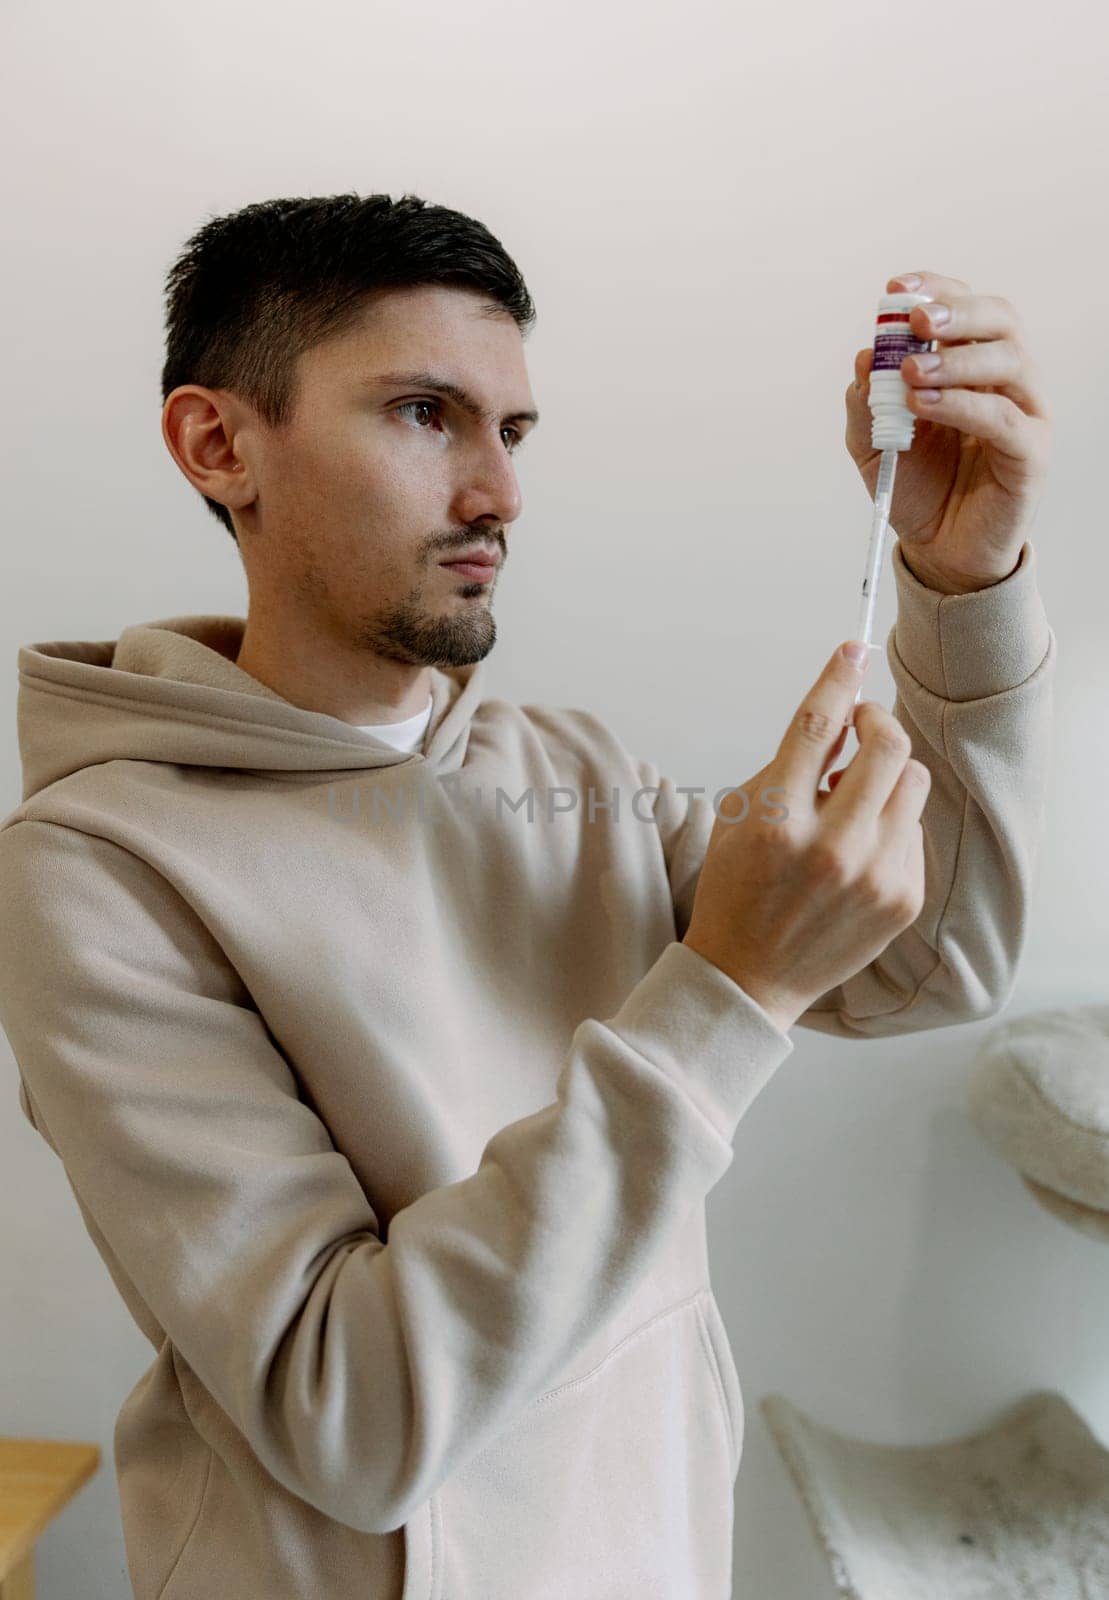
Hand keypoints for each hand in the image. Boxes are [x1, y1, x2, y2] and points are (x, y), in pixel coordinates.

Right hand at [681, 643, 929, 1033]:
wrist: (748, 977)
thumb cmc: (736, 890)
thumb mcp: (740, 816)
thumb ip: (788, 767)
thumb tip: (840, 721)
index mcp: (777, 821)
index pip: (816, 726)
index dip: (838, 678)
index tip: (852, 649)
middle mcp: (830, 847)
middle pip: (885, 745)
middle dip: (876, 722)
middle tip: (861, 726)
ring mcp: (873, 876)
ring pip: (912, 781)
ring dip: (888, 774)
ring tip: (856, 798)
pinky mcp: (902, 898)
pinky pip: (914, 829)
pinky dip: (889, 824)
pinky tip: (859, 848)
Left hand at [844, 270, 1052, 592]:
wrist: (938, 550)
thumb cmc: (917, 489)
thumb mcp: (873, 445)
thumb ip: (867, 404)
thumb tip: (864, 358)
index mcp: (970, 365)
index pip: (966, 307)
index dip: (935, 289)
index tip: (895, 288)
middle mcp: (1005, 380)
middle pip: (999, 319)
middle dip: (956, 310)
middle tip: (914, 319)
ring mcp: (1025, 413)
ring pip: (1008, 360)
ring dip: (955, 358)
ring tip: (909, 370)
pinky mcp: (1031, 453)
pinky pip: (1005, 418)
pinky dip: (962, 404)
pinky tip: (923, 405)